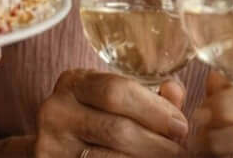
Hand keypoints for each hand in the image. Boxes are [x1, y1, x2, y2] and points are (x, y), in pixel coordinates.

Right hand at [32, 69, 186, 157]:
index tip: (180, 126)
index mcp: (73, 83)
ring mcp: (52, 144)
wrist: (56, 146)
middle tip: (179, 150)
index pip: (116, 91)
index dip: (155, 110)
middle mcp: (56, 111)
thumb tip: (174, 91)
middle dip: (157, 142)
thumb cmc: (94, 119)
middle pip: (117, 129)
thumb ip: (148, 97)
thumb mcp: (114, 100)